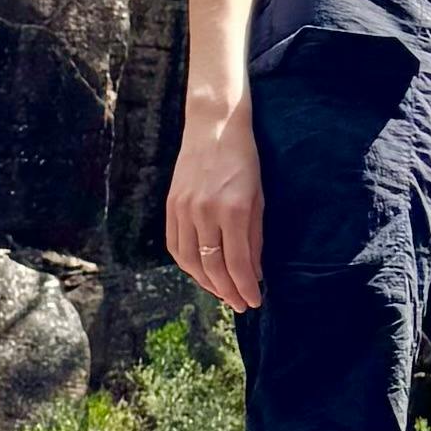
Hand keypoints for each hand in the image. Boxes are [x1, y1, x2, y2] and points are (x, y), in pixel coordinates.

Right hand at [167, 109, 265, 314]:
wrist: (214, 127)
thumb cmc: (244, 160)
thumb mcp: (259, 197)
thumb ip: (256, 237)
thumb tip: (255, 273)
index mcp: (234, 210)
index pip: (238, 263)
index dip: (246, 287)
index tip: (254, 301)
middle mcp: (205, 212)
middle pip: (213, 267)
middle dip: (228, 291)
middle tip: (240, 304)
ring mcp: (184, 209)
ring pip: (191, 262)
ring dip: (207, 283)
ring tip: (222, 293)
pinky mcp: (171, 206)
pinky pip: (176, 246)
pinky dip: (188, 265)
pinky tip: (200, 273)